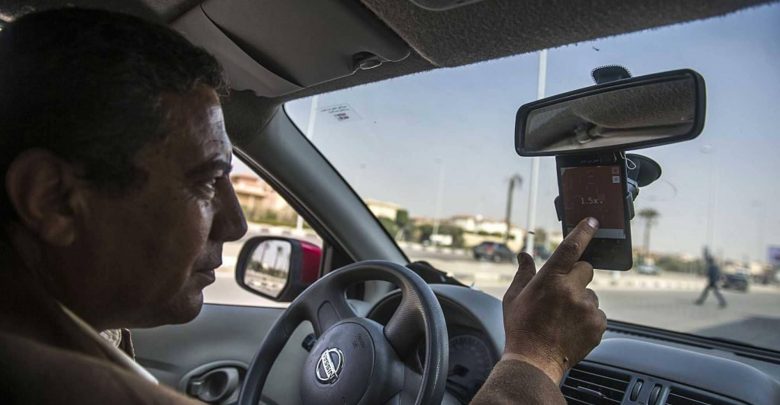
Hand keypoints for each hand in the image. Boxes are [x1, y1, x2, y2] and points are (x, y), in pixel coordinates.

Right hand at [501, 217, 606, 384]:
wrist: (534, 361)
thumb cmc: (521, 328)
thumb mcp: (514, 297)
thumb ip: (523, 273)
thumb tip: (523, 255)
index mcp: (550, 279)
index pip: (571, 247)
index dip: (583, 232)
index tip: (593, 222)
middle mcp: (571, 290)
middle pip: (586, 269)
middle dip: (576, 276)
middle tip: (561, 293)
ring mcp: (586, 308)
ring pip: (591, 294)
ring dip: (581, 300)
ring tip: (563, 318)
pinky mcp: (598, 325)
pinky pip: (597, 313)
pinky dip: (588, 318)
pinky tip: (572, 328)